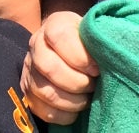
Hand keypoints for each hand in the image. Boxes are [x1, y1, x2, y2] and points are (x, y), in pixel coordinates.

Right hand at [22, 10, 98, 124]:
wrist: (75, 53)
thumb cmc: (90, 44)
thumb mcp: (96, 33)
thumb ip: (100, 39)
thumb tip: (109, 56)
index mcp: (54, 24)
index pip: (60, 37)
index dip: (80, 56)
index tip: (96, 69)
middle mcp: (36, 44)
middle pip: (49, 67)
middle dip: (77, 82)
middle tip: (93, 85)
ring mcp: (29, 70)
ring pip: (46, 92)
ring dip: (73, 101)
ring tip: (87, 97)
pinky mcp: (28, 92)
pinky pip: (43, 110)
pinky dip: (64, 114)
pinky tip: (76, 108)